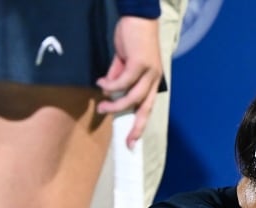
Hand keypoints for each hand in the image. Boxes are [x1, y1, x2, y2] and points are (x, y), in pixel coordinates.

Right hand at [97, 16, 161, 146]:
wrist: (139, 17)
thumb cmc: (133, 38)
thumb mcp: (124, 62)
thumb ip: (119, 76)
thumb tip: (109, 89)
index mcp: (152, 82)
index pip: (147, 108)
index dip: (139, 125)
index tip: (131, 142)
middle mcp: (154, 80)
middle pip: (145, 109)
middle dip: (137, 127)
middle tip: (127, 141)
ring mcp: (148, 72)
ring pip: (132, 97)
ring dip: (115, 103)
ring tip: (101, 105)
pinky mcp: (139, 63)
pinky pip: (123, 81)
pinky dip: (111, 85)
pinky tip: (101, 83)